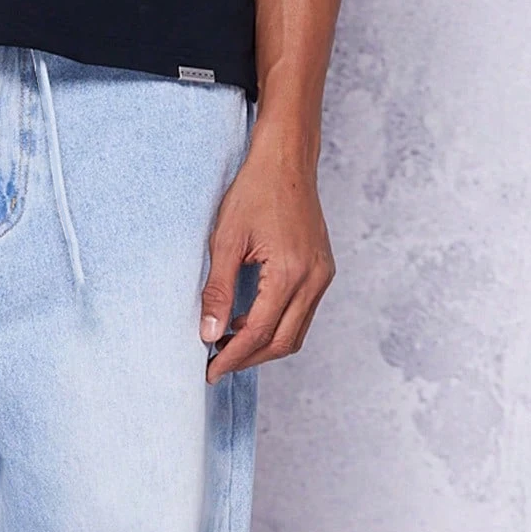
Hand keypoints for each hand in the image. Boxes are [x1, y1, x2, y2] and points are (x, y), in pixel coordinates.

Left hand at [200, 139, 334, 383]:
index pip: (257, 332)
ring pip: (296, 332)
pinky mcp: (322, 271)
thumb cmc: (254, 191)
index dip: (231, 356)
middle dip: (248, 359)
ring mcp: (322, 275)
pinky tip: (246, 320)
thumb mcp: (224, 240)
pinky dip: (276, 326)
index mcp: (289, 273)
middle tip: (216, 365)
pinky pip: (302, 313)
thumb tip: (208, 334)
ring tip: (228, 346)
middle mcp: (313, 279)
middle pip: (282, 342)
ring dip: (263, 345)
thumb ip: (216, 290)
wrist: (286, 160)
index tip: (209, 371)